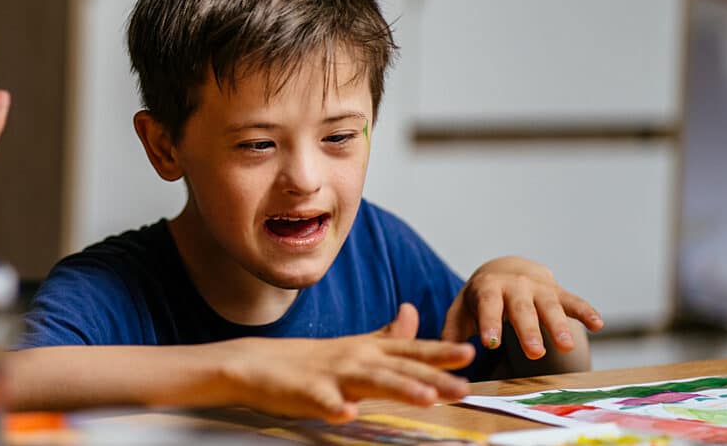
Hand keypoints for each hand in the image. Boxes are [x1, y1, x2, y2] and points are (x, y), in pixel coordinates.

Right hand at [215, 313, 473, 422]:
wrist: (255, 363)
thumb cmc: (309, 359)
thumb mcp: (354, 344)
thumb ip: (387, 334)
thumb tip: (412, 311)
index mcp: (368, 350)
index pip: (411, 351)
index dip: (441, 353)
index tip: (470, 354)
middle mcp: (356, 359)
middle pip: (400, 369)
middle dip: (434, 377)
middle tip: (464, 387)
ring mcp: (332, 375)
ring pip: (371, 382)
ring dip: (399, 389)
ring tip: (426, 399)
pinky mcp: (307, 392)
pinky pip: (323, 401)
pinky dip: (335, 406)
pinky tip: (349, 414)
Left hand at [441, 256, 603, 359]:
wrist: (505, 271)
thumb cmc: (480, 299)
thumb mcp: (462, 311)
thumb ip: (452, 332)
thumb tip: (441, 357)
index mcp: (487, 289)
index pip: (488, 305)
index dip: (489, 323)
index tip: (490, 343)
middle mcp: (515, 286)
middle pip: (521, 309)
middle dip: (528, 330)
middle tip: (533, 353)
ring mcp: (539, 289)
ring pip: (550, 306)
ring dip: (559, 326)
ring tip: (566, 347)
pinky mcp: (558, 293)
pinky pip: (574, 301)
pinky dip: (586, 311)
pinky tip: (598, 324)